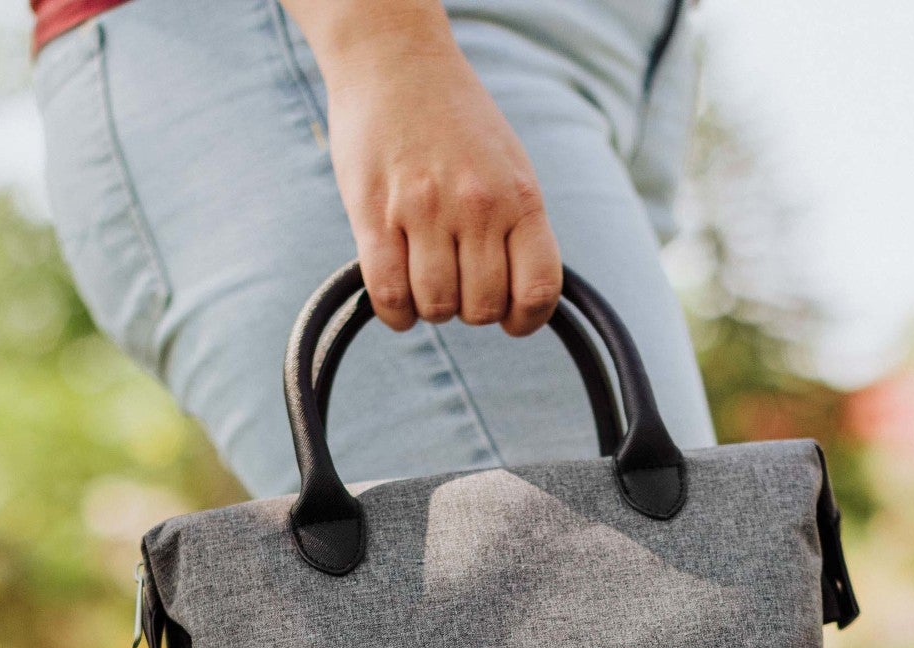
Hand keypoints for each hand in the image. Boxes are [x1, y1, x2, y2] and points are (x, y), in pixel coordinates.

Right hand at [292, 1, 561, 335]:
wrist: (396, 61)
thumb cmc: (455, 119)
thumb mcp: (509, 165)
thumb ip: (519, 223)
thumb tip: (523, 292)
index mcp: (520, 196)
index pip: (539, 290)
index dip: (526, 320)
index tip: (512, 319)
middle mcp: (478, 206)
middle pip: (483, 307)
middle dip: (471, 310)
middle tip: (458, 285)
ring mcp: (425, 210)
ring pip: (438, 306)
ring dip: (432, 309)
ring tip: (425, 281)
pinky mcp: (375, 214)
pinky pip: (390, 295)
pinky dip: (396, 314)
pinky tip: (399, 303)